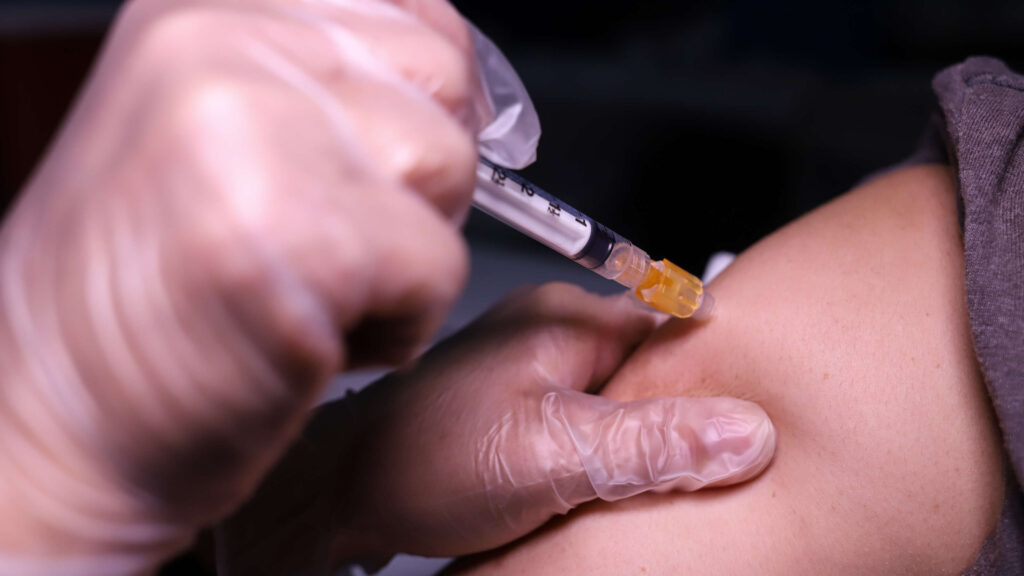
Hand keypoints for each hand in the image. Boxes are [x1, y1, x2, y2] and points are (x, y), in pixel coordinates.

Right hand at [0, 0, 487, 570]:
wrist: (62, 426)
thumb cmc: (151, 296)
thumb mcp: (219, 132)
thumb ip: (327, 81)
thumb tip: (463, 82)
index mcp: (203, 6)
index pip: (416, 9)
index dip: (426, 97)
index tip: (385, 155)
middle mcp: (222, 44)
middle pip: (444, 80)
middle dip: (418, 176)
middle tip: (326, 232)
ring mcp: (254, 131)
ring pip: (451, 168)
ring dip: (407, 253)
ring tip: (308, 286)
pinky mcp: (296, 234)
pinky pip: (440, 266)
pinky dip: (400, 324)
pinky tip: (312, 337)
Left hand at [217, 283, 775, 572]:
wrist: (341, 496)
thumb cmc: (422, 464)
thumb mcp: (552, 457)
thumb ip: (650, 443)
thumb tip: (746, 431)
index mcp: (563, 320)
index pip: (673, 321)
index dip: (720, 366)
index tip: (757, 409)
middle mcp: (550, 334)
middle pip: (654, 363)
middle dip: (685, 411)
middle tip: (711, 464)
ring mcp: (534, 371)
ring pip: (624, 397)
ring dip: (645, 438)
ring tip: (660, 481)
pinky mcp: (521, 408)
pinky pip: (592, 421)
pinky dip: (611, 452)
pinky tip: (611, 488)